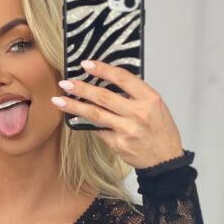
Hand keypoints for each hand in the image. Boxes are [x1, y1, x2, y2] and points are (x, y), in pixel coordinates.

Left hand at [52, 60, 183, 169]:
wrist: (165, 159)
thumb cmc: (161, 130)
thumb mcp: (155, 105)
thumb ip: (135, 93)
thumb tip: (107, 81)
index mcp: (149, 99)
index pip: (122, 78)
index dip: (102, 70)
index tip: (86, 64)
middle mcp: (138, 113)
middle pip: (103, 97)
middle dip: (81, 88)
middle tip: (65, 83)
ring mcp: (127, 130)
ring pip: (95, 114)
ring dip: (74, 106)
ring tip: (58, 100)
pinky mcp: (118, 144)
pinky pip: (98, 130)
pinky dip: (87, 123)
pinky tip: (76, 117)